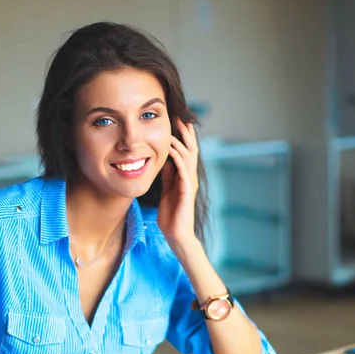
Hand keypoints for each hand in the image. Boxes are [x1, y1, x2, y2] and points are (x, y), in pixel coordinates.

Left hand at [157, 119, 198, 247]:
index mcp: (185, 177)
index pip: (186, 152)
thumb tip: (163, 159)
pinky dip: (177, 158)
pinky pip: (183, 170)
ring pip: (188, 158)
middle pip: (191, 150)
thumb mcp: (166, 190)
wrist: (176, 234)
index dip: (183, 137)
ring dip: (180, 143)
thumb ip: (167, 176)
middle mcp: (190, 178)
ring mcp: (190, 184)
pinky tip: (170, 150)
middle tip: (179, 119)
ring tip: (172, 131)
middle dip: (185, 134)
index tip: (176, 123)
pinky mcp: (187, 191)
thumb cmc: (171, 215)